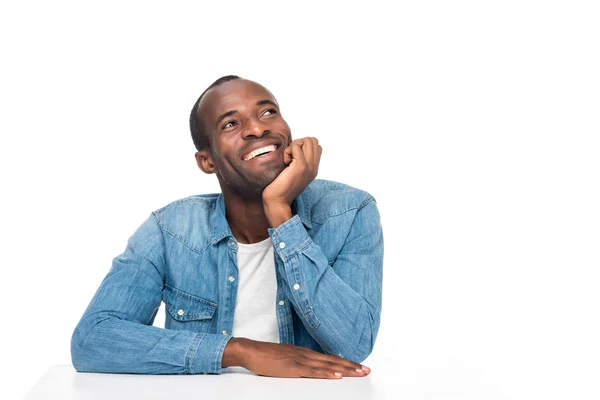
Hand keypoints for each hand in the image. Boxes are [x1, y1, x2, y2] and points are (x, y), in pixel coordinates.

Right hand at [222, 337, 369, 378]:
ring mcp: (300, 360)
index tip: (359, 366)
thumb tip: (312, 368)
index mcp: (305, 352)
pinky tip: (337, 375)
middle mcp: (306, 354)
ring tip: (359, 373)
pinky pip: (313, 372)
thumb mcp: (287, 357)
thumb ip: (300, 362)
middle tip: (367, 370)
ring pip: (327, 366)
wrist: (251, 351)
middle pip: (333, 361)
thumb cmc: (266, 356)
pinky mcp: (293, 368)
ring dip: (345, 369)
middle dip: (351, 366)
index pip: (330, 358)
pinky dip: (327, 373)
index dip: (346, 362)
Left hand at [262, 137, 321, 226]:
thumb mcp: (292, 172)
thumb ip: (298, 161)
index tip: (293, 157)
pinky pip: (296, 146)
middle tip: (290, 156)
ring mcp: (309, 166)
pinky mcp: (300, 166)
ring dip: (295, 145)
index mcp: (313, 169)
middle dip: (300, 143)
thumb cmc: (280, 187)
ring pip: (308, 140)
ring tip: (288, 158)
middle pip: (313, 140)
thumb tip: (294, 147)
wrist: (277, 201)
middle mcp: (314, 167)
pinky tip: (285, 162)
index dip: (304, 146)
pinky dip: (288, 150)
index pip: (317, 146)